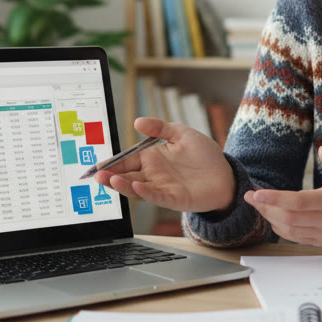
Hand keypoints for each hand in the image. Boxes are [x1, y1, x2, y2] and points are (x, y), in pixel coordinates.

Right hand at [93, 117, 234, 213]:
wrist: (225, 174)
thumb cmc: (204, 155)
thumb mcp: (182, 133)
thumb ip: (160, 127)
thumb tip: (139, 121)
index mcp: (151, 158)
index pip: (126, 161)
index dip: (112, 163)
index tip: (97, 165)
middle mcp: (153, 174)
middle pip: (127, 176)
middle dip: (110, 176)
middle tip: (96, 175)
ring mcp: (162, 187)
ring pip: (137, 188)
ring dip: (123, 185)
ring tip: (110, 180)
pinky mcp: (175, 199)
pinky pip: (157, 196)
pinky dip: (146, 192)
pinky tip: (136, 186)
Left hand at [246, 146, 321, 246]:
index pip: (296, 202)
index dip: (274, 199)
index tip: (255, 193)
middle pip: (287, 217)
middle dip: (265, 208)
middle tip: (249, 196)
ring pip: (290, 230)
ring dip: (270, 219)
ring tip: (258, 206)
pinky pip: (298, 238)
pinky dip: (282, 229)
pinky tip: (274, 218)